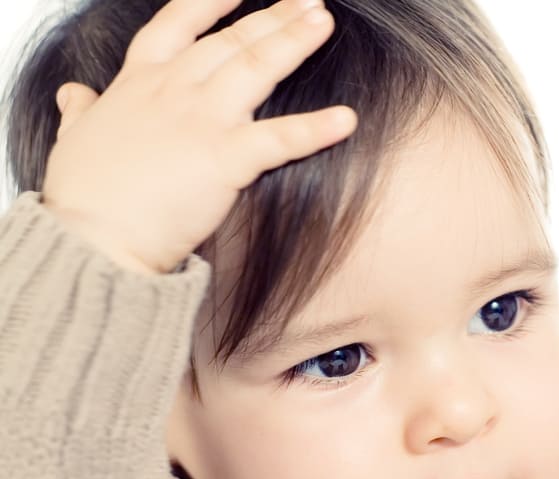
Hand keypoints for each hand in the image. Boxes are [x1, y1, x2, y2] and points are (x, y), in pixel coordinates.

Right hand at [42, 0, 356, 273]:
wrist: (90, 239)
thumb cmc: (84, 196)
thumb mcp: (75, 140)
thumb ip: (83, 111)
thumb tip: (75, 93)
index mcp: (139, 84)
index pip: (178, 25)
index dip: (211, 3)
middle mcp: (173, 91)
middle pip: (231, 41)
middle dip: (273, 16)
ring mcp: (201, 121)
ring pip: (256, 68)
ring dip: (294, 42)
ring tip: (323, 21)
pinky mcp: (225, 158)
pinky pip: (280, 138)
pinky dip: (316, 129)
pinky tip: (346, 119)